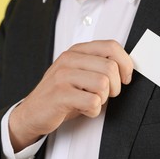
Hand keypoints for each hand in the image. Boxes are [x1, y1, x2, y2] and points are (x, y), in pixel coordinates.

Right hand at [8, 40, 132, 151]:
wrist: (32, 112)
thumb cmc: (61, 94)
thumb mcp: (80, 73)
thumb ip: (99, 66)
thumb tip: (127, 67)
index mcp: (77, 51)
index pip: (111, 46)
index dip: (125, 63)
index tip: (125, 78)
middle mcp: (69, 59)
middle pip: (111, 67)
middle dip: (115, 86)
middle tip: (105, 95)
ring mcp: (63, 75)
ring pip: (103, 83)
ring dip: (103, 99)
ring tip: (91, 101)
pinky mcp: (60, 94)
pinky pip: (93, 102)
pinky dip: (93, 111)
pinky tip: (83, 109)